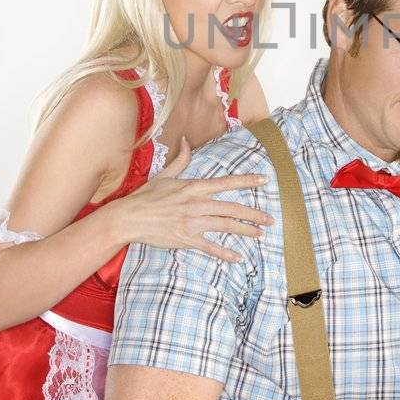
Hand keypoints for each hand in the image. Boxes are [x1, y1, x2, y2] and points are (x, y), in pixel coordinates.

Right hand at [113, 139, 272, 261]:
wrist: (129, 218)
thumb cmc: (146, 196)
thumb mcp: (164, 175)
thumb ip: (181, 159)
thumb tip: (186, 141)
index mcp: (193, 187)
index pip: (226, 182)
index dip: (247, 181)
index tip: (264, 181)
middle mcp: (196, 204)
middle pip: (232, 208)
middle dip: (254, 214)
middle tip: (270, 219)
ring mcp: (192, 222)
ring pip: (225, 226)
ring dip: (245, 231)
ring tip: (260, 234)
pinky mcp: (185, 239)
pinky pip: (210, 247)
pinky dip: (224, 253)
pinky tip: (237, 257)